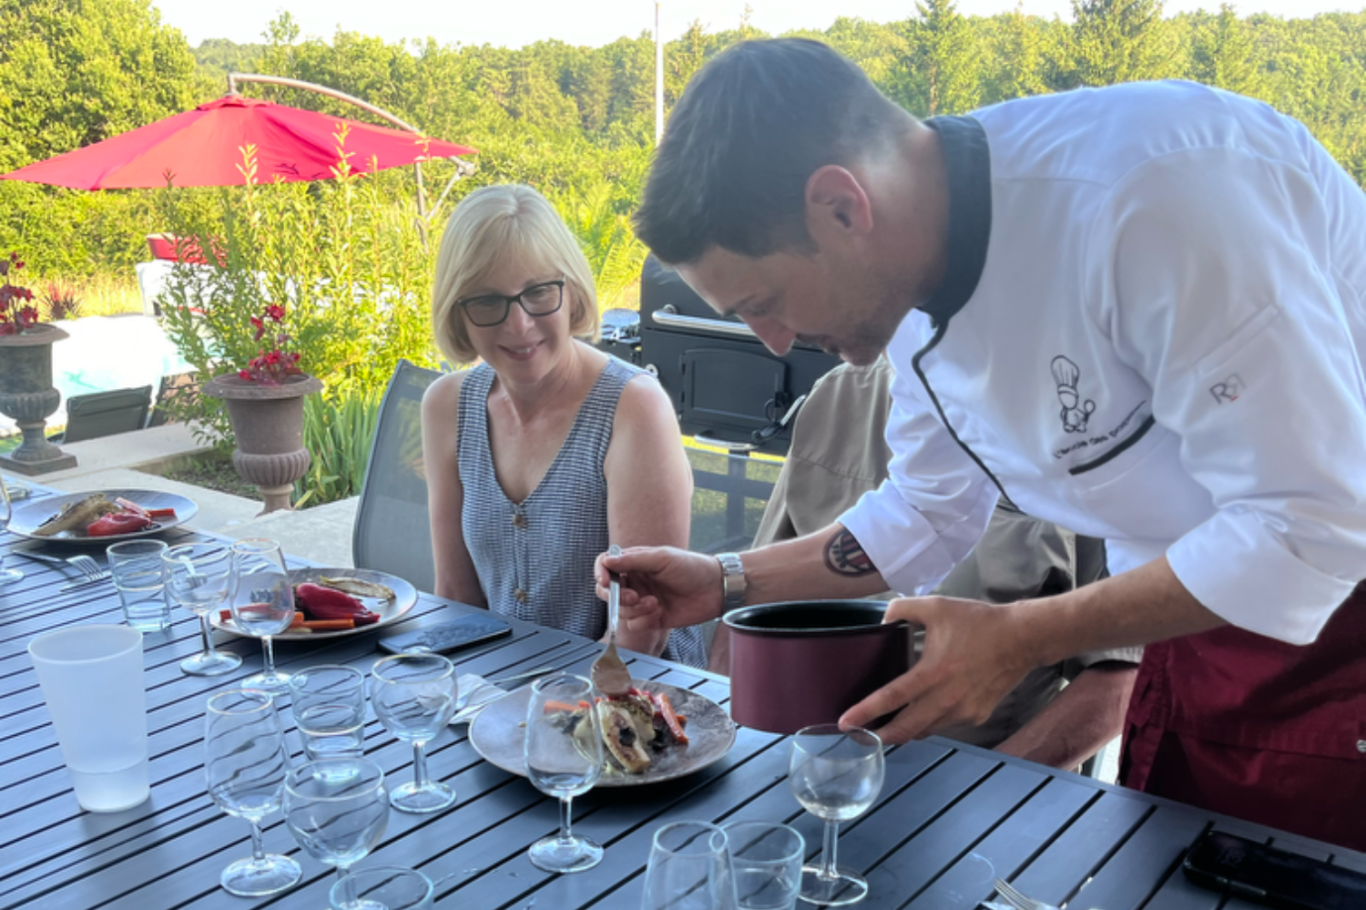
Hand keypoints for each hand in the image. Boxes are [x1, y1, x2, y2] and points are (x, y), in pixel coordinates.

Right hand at [595, 546, 723, 631]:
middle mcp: (635, 582)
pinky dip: (644, 621)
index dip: (600, 573)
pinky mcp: (650, 619)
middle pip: (607, 592)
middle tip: (634, 596)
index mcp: (635, 563)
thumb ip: (633, 560)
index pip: (606, 566)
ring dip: (635, 609)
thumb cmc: (692, 568)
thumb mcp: (662, 558)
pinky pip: (634, 625)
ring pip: (620, 611)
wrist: (715, 590)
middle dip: (617, 596)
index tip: (605, 581)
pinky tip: (660, 612)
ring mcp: (641, 602)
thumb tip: (607, 561)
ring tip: (655, 603)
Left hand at [839, 596, 1037, 743]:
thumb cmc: (978, 622)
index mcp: (933, 673)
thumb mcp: (936, 606)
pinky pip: (944, 725)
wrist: (1023, 639)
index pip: (892, 699)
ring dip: (904, 732)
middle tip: (860, 736)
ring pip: (925, 731)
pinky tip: (921, 713)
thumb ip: (902, 609)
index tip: (845, 723)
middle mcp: (947, 699)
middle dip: (879, 736)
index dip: (865, 713)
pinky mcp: (977, 717)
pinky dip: (928, 723)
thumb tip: (881, 621)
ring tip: (886, 726)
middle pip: (905, 729)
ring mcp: (963, 712)